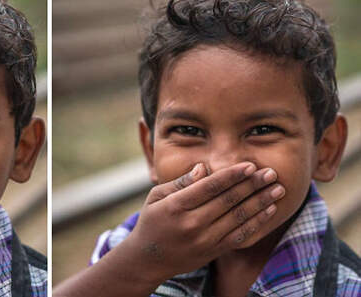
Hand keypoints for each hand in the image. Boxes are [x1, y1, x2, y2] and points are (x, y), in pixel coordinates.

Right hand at [122, 162, 283, 287]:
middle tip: (271, 172)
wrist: (148, 259)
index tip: (250, 165)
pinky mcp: (213, 251)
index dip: (232, 175)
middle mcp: (192, 223)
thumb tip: (202, 168)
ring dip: (261, 202)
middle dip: (253, 185)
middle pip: (228, 200)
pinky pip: (240, 236)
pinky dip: (257, 222)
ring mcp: (204, 240)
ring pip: (239, 217)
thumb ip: (180, 182)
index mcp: (176, 206)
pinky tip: (269, 210)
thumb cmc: (152, 221)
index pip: (210, 187)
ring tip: (277, 188)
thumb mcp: (156, 196)